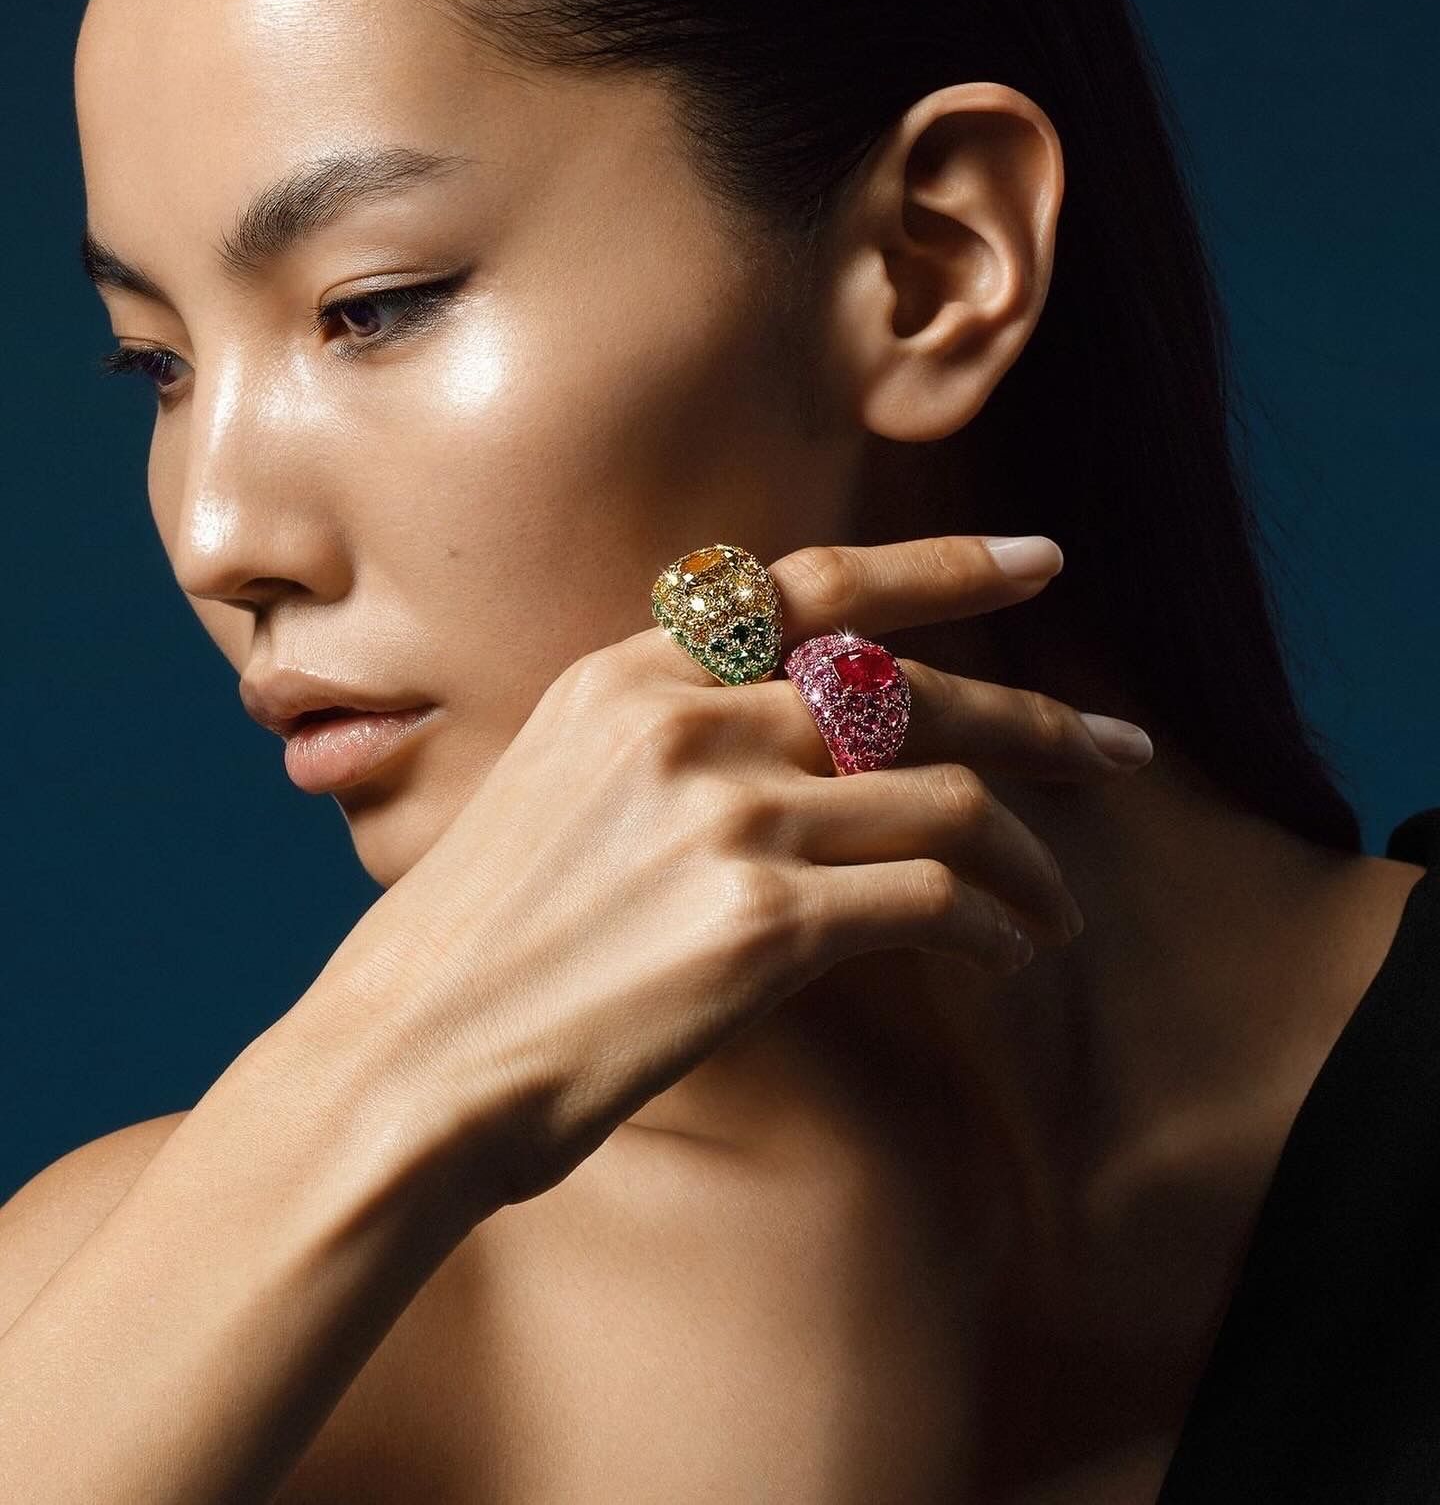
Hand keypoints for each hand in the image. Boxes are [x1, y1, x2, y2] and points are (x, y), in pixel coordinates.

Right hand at [300, 534, 1151, 1217]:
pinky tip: (1008, 953)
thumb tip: (803, 744)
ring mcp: (729, 812)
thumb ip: (670, 739)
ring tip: (1056, 908)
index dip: (944, 566)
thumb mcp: (554, 787)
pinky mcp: (763, 920)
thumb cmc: (478, 947)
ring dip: (1025, 860)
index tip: (1040, 559)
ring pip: (946, 798)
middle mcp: (688, 719)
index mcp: (631, 671)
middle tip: (1122, 754)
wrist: (405, 1063)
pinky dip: (993, 925)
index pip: (816, 586)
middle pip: (913, 690)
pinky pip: (935, 899)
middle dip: (1038, 722)